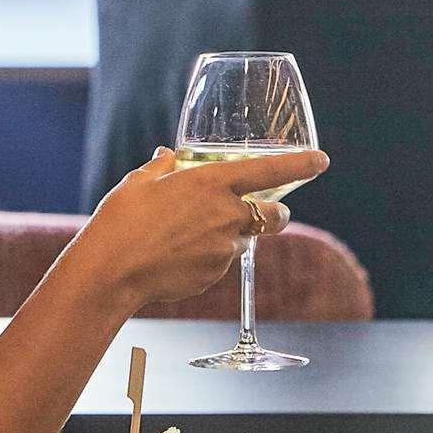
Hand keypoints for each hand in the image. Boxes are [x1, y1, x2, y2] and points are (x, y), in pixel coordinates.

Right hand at [64, 145, 332, 308]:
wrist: (111, 271)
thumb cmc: (121, 220)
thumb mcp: (140, 183)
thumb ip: (162, 168)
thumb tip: (168, 157)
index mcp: (212, 183)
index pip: (271, 170)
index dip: (301, 164)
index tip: (321, 160)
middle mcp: (227, 216)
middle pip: (276, 215)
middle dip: (276, 213)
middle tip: (262, 210)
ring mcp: (224, 249)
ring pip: (245, 240)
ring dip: (232, 235)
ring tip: (190, 235)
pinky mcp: (215, 275)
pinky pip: (222, 262)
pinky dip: (209, 257)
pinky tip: (178, 256)